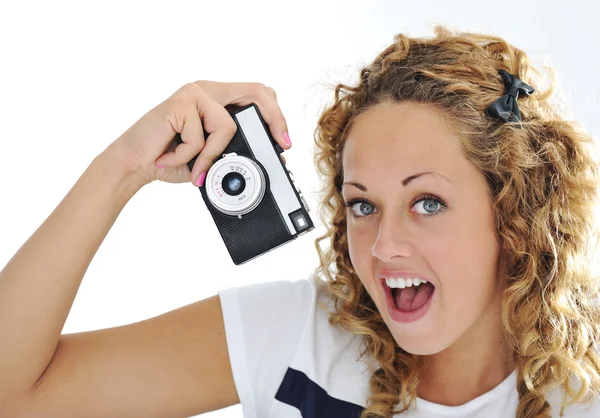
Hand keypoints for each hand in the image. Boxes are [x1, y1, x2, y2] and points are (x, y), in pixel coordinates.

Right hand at [109, 81, 291, 185]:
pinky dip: (189, 158)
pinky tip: (170, 157)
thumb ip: (232, 151)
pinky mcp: (180, 104)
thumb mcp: (210, 157)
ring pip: (228, 126)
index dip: (276, 116)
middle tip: (280, 145)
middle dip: (274, 119)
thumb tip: (268, 158)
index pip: (256, 95)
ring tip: (192, 168)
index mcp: (217, 99)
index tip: (284, 142)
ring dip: (211, 156)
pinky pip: (201, 138)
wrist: (134, 164)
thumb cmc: (171, 160)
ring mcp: (194, 94)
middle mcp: (208, 91)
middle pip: (256, 92)